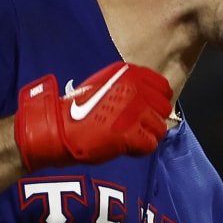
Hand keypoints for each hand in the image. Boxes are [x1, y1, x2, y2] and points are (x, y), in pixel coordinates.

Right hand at [12, 61, 174, 169]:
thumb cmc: (77, 109)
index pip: (163, 87)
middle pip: (164, 108)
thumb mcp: (105, 85)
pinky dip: (139, 150)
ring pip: (159, 128)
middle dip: (152, 120)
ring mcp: (135, 111)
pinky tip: (125, 147)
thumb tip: (148, 101)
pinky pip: (150, 145)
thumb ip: (128, 88)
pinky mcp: (132, 134)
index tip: (147, 111)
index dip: (157, 102)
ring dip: (146, 136)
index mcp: (129, 73)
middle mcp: (135, 88)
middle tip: (136, 128)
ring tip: (128, 138)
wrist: (58, 128)